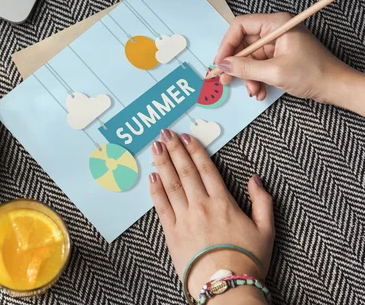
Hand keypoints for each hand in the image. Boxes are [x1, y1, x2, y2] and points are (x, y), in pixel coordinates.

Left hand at [149, 130, 273, 302]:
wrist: (227, 286)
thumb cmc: (248, 260)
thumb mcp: (266, 230)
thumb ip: (262, 201)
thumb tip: (254, 179)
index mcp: (223, 203)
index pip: (206, 169)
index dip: (196, 151)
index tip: (187, 137)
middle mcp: (201, 206)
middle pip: (186, 171)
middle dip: (175, 150)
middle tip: (166, 133)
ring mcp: (184, 218)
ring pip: (171, 184)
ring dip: (162, 163)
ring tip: (155, 147)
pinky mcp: (171, 232)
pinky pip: (161, 206)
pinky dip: (155, 189)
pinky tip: (152, 176)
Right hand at [213, 12, 357, 104]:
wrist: (336, 87)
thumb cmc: (315, 74)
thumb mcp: (275, 72)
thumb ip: (246, 68)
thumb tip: (224, 65)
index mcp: (277, 24)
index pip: (240, 26)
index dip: (227, 44)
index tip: (221, 62)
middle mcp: (275, 30)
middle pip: (243, 43)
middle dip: (236, 65)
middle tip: (226, 79)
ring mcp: (277, 43)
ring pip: (250, 58)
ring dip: (248, 76)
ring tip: (253, 90)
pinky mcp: (279, 55)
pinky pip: (259, 65)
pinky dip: (256, 78)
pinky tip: (259, 90)